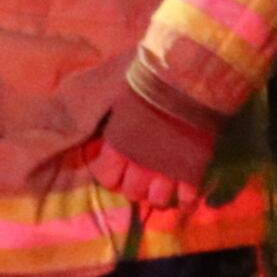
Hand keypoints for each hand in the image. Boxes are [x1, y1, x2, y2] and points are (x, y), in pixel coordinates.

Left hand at [89, 88, 218, 211]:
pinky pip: (188, 199)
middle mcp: (140, 161)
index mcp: (119, 141)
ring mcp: (167, 169)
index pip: (106, 176)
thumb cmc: (154, 77)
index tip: (121, 165)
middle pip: (132, 192)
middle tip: (148, 171)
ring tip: (169, 179)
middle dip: (138, 185)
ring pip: (158, 201)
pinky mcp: (194, 171)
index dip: (113, 174)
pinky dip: (188, 196)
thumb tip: (82, 116)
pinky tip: (189, 184)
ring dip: (162, 193)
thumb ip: (104, 104)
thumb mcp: (119, 88)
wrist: (194, 75)